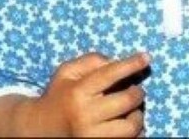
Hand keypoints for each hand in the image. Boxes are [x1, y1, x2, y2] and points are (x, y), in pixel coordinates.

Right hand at [28, 51, 149, 136]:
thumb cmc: (59, 94)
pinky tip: (129, 124)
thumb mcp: (66, 71)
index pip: (109, 74)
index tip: (146, 57)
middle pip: (125, 101)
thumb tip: (115, 62)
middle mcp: (85, 114)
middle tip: (137, 89)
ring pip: (130, 127)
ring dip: (138, 116)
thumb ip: (90, 61)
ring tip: (134, 110)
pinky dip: (135, 133)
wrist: (42, 127)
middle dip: (137, 92)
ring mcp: (93, 136)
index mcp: (77, 91)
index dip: (130, 64)